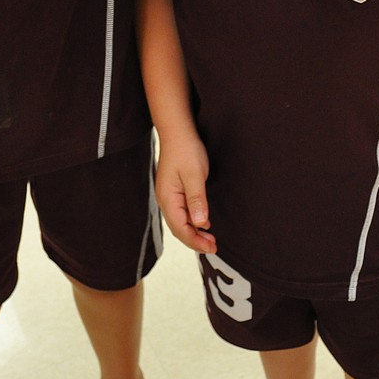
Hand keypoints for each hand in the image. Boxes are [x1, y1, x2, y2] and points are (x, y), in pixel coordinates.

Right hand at [156, 133, 215, 253]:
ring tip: (210, 239)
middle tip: (214, 247)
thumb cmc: (186, 150)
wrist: (177, 132)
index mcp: (168, 198)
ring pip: (179, 221)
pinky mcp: (173, 191)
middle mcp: (165, 200)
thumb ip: (197, 200)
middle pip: (178, 228)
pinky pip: (181, 212)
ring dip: (194, 232)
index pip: (180, 228)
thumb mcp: (195, 175)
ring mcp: (168, 195)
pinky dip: (191, 221)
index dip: (196, 241)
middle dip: (195, 240)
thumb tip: (200, 224)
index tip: (212, 247)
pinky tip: (203, 222)